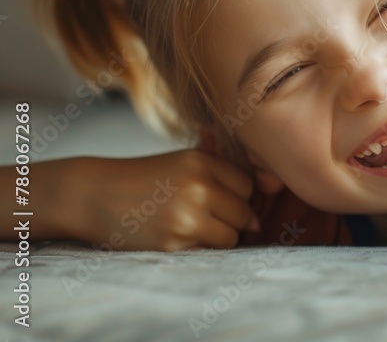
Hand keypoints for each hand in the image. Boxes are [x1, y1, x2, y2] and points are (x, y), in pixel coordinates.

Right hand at [67, 150, 258, 250]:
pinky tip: (176, 236)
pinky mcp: (173, 244)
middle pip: (244, 214)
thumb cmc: (145, 177)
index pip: (248, 187)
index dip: (238, 197)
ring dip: (219, 238)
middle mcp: (197, 187)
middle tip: (207, 217)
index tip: (220, 200)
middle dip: (233, 220)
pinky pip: (207, 253)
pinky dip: (199, 249)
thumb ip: (223, 172)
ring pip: (231, 238)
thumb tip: (265, 203)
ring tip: (192, 227)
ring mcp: (186, 217)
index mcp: (202, 162)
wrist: (94, 194)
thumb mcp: (183, 160)